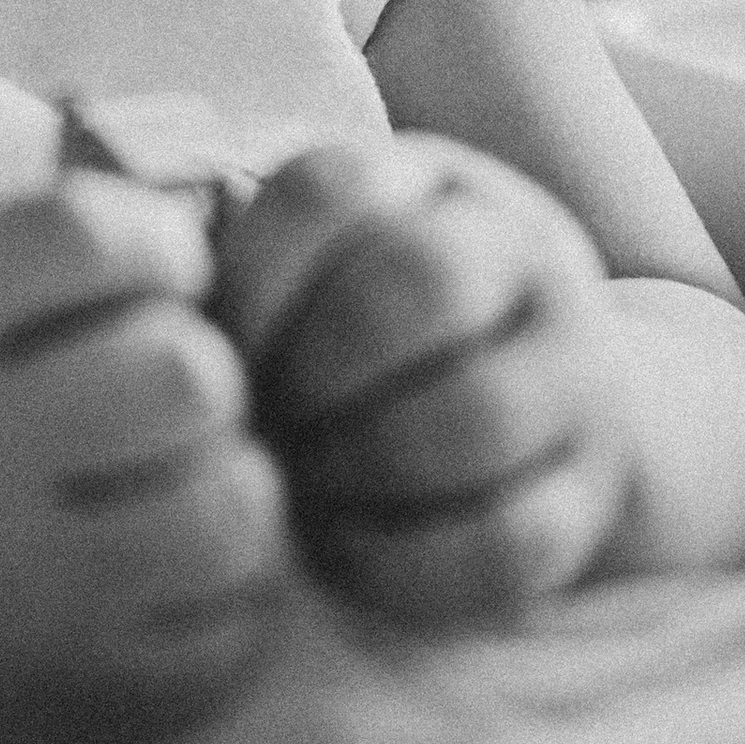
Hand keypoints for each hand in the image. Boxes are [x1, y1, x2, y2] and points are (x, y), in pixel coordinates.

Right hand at [0, 179, 290, 743]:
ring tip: (183, 482)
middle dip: (196, 366)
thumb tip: (178, 230)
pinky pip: (233, 627)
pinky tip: (177, 575)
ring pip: (229, 504)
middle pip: (180, 369)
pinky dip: (231, 593)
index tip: (162, 270)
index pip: (79, 236)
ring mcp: (23, 599)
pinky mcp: (81, 703)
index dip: (155, 238)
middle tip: (161, 394)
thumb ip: (2, 265)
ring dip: (231, 480)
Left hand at [212, 134, 635, 623]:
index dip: (252, 277)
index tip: (211, 349)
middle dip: (311, 371)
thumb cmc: (378, 331)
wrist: (553, 406)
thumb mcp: (332, 261)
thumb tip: (155, 330)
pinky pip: (504, 541)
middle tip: (259, 425)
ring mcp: (575, 373)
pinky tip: (342, 553)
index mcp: (435, 182)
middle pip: (415, 287)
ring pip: (473, 415)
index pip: (330, 190)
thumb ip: (254, 269)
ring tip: (295, 490)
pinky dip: (403, 561)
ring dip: (357, 468)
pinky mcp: (589, 496)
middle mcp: (523, 255)